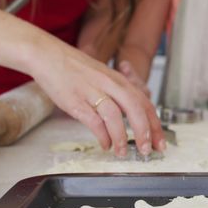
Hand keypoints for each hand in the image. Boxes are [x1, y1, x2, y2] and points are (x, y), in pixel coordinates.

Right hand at [30, 39, 164, 156]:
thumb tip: (134, 116)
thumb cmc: (75, 69)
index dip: (155, 125)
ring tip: (122, 152)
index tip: (160, 142)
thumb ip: (119, 94)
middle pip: (135, 109)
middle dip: (144, 132)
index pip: (145, 104)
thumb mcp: (104, 77)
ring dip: (122, 137)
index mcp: (119, 80)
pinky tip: (105, 144)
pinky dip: (102, 136)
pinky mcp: (75, 100)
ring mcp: (92, 91)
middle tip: (147, 150)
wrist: (47, 54)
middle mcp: (110, 84)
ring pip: (115, 116)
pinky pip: (93, 121)